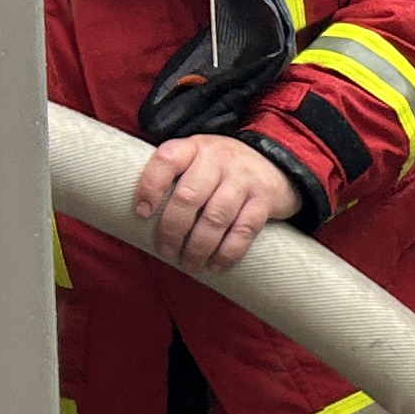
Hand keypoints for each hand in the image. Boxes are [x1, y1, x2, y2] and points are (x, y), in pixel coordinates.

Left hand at [130, 135, 299, 273]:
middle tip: (165, 250)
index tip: (141, 213)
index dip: (150, 187)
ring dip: (198, 247)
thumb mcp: (197, 160)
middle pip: (189, 196)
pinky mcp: (265, 199)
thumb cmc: (222, 170)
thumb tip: (137, 217)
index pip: (166, 160)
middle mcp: (219, 159)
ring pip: (216, 217)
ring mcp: (243, 179)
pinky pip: (245, 230)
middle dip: (172, 230)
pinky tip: (216, 265)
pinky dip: (228, 252)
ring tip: (189, 264)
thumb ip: (174, 178)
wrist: (276, 162)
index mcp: (194, 148)